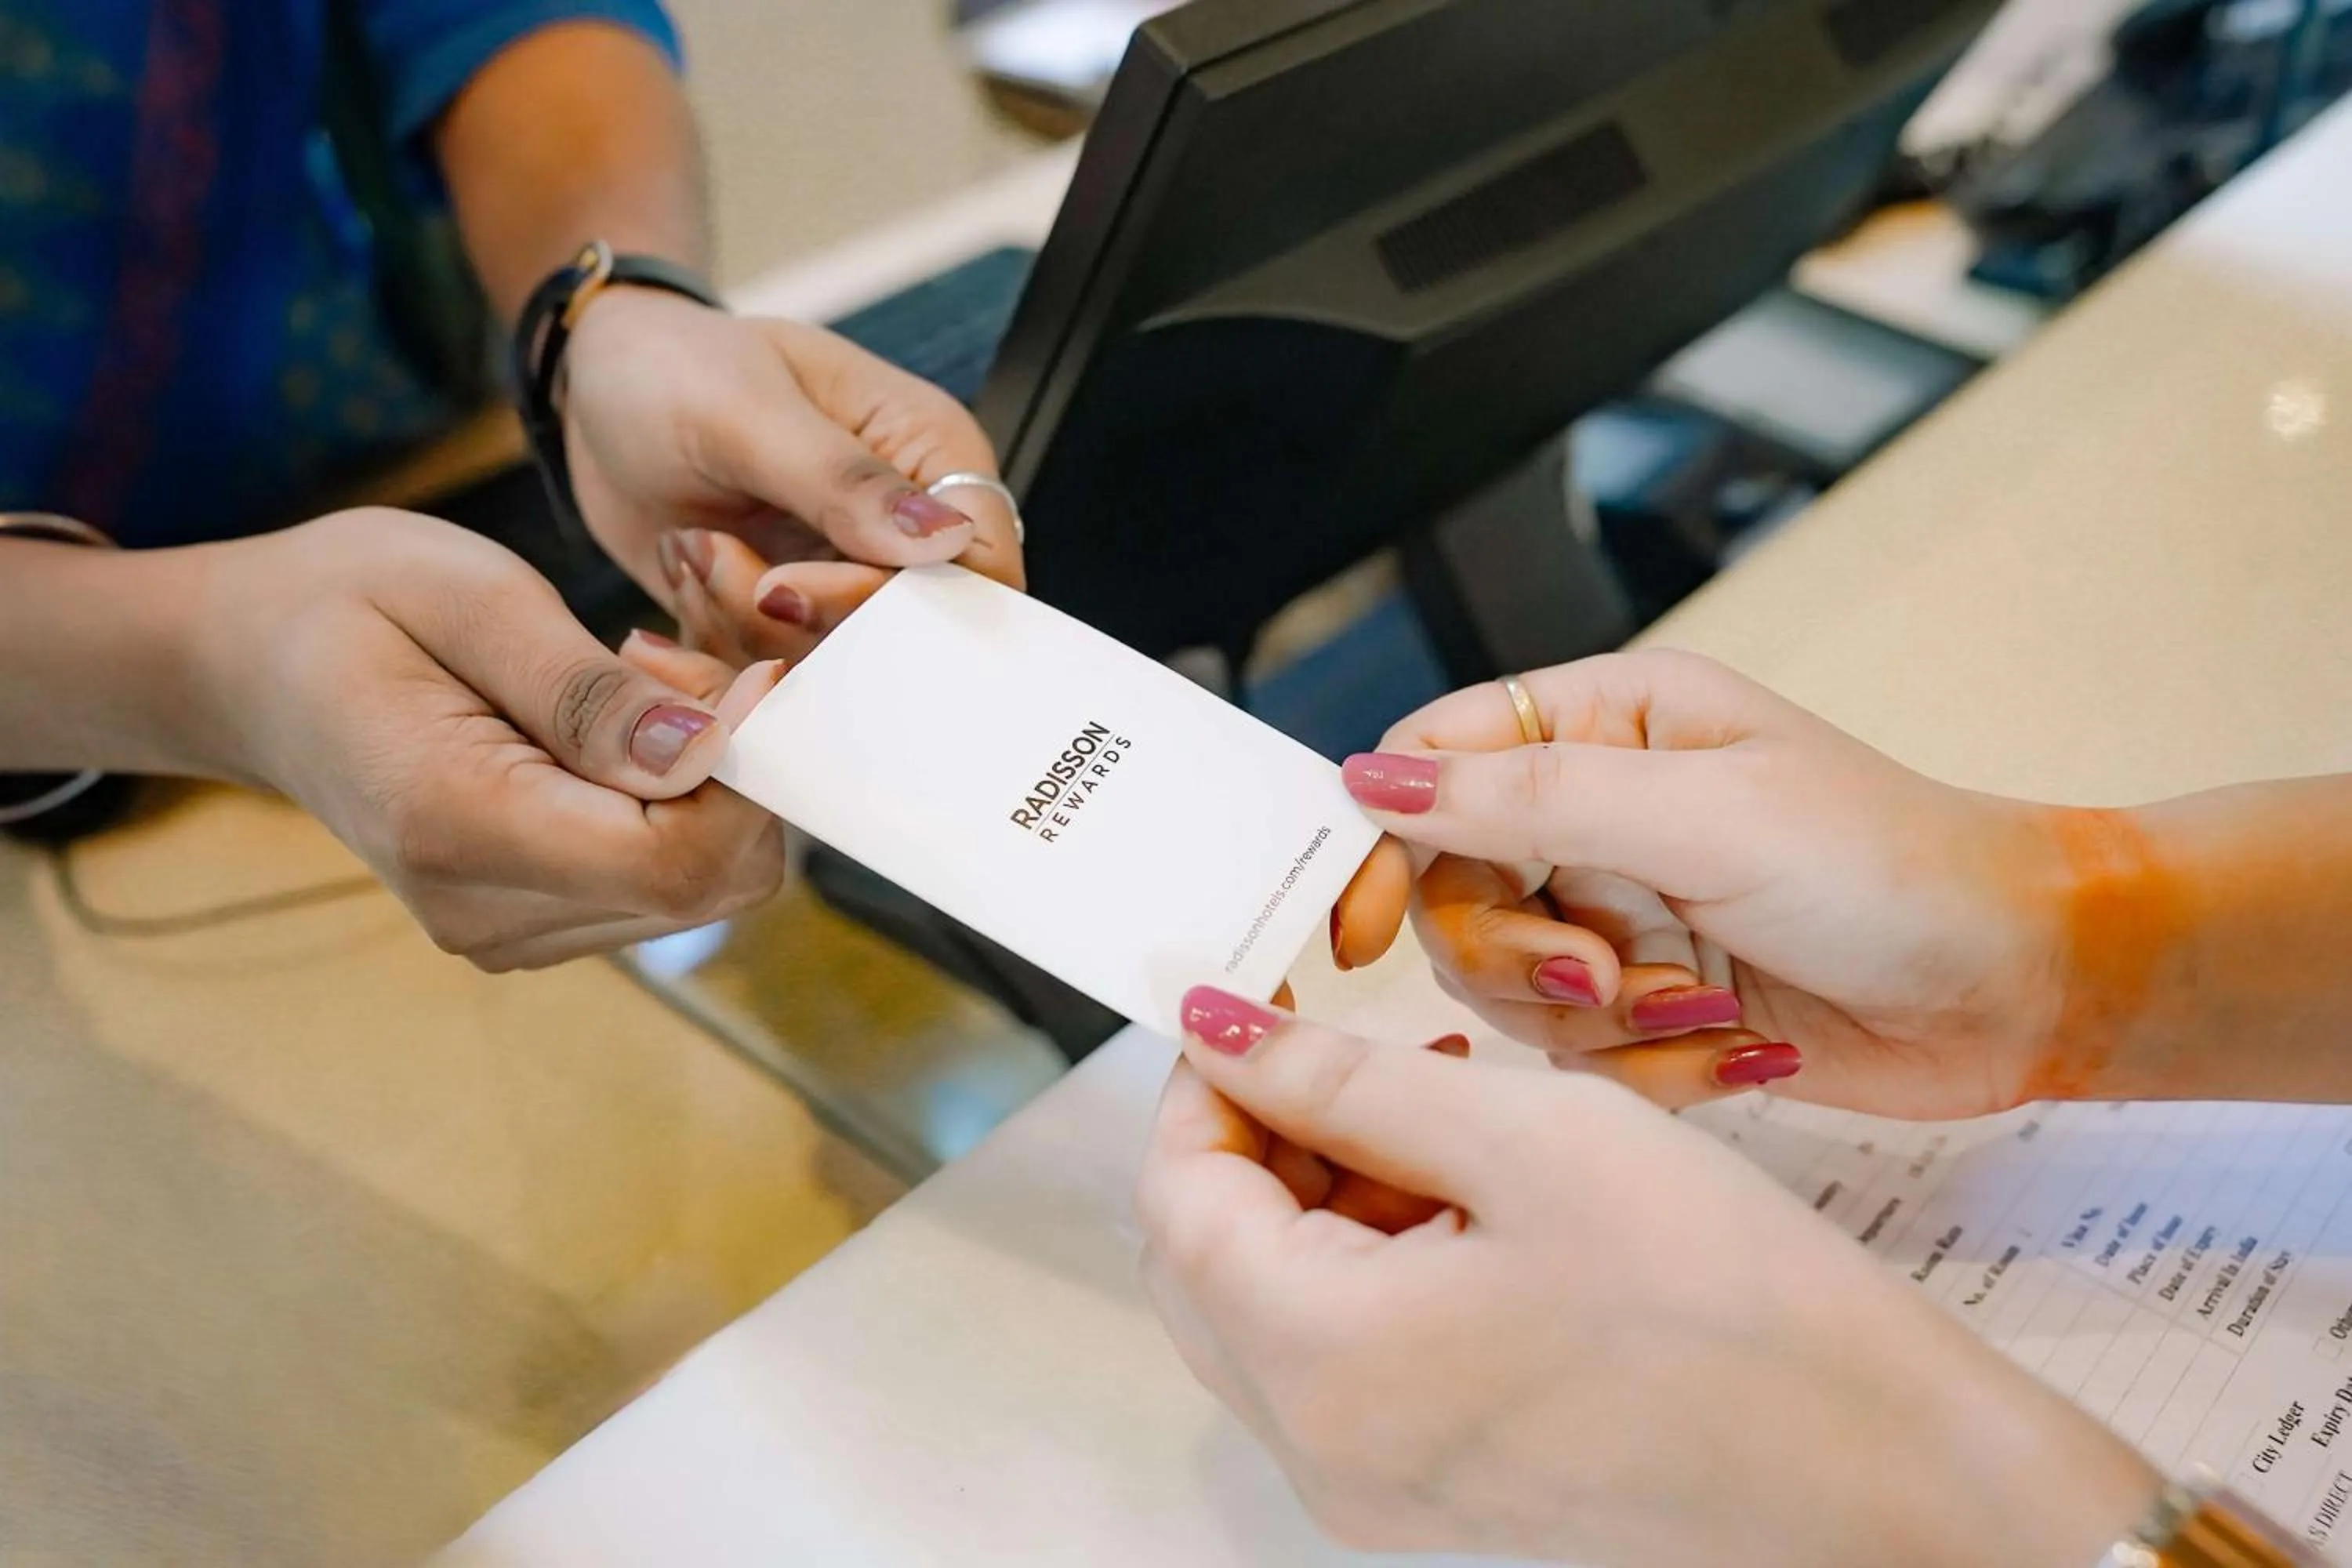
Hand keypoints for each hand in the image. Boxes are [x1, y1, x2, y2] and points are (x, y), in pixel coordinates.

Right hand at [195, 509, 785, 969]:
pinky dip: (677, 800)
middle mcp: (488, 912)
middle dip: (739, 768)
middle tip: (678, 653)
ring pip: (703, 881)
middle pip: (709, 881)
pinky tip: (623, 726)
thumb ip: (590, 693)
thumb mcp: (469, 598)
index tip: (751, 669)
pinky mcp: (536, 920)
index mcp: (460, 828)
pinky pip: (662, 876)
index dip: (748, 772)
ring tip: (638, 675)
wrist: (253, 665)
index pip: (678, 860)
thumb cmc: (349, 603)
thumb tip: (709, 754)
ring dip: (711, 778)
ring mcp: (509, 931)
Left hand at [562, 289, 1023, 666]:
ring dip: (742, 627)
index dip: (896, 605)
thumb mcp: (747, 410)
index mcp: (930, 454)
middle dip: (795, 617)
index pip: (975, 569)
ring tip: (690, 549)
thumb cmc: (673, 366)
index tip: (787, 584)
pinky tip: (680, 573)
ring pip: (833, 667)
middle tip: (714, 556)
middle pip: (905, 636)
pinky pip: (774, 681)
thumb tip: (944, 536)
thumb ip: (843, 480)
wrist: (596, 394)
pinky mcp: (792, 623)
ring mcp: (848, 581)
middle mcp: (905, 529)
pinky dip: (713, 649)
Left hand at [1136, 991, 2155, 1567]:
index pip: (1177, 1200)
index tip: (1260, 1009)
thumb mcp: (1529, 1140)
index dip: (1208, 1085)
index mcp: (1329, 1367)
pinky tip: (1460, 1194)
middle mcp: (1329, 1453)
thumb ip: (1349, 1081)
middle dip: (1254, 1139)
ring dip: (1315, 1196)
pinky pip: (1345, 1364)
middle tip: (1333, 1046)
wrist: (1890, 1474)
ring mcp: (1379, 1489)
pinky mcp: (1440, 1493)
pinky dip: (1369, 1264)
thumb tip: (1225, 1034)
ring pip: (1271, 1311)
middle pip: (1207, 1264)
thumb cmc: (1738, 1311)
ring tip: (1423, 1105)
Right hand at [1329, 651, 2082, 1118]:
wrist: (2023, 985)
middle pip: (1453, 890)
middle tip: (1600, 975)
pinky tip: (1734, 1043)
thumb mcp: (1699, 816)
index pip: (1434, 763)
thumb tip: (1372, 779)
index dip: (1381, 842)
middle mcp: (1602, 813)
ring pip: (1507, 984)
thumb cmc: (1892, 868)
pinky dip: (1645, 1063)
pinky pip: (1576, 1054)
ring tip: (1694, 1002)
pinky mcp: (1656, 1005)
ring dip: (1595, 1016)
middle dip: (1519, 951)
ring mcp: (1627, 911)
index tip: (1355, 927)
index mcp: (1607, 725)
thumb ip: (1526, 798)